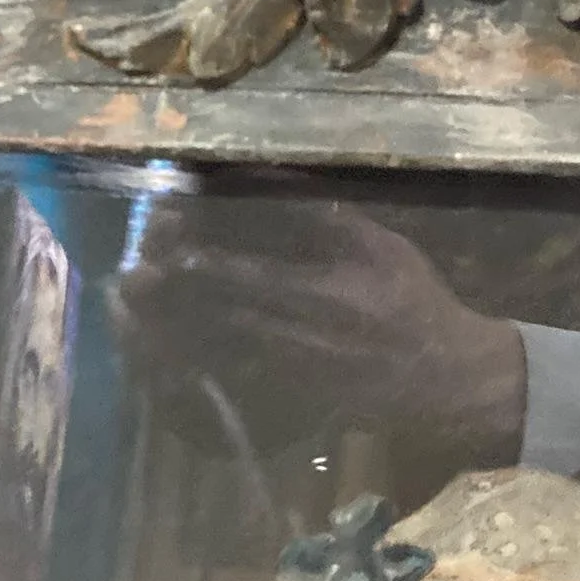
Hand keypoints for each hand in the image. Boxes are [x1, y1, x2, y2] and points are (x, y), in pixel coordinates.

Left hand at [111, 191, 527, 482]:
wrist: (444, 377)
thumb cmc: (414, 301)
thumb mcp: (382, 246)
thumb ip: (327, 218)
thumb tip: (271, 183)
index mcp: (328, 291)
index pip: (254, 275)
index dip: (207, 265)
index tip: (169, 250)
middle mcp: (306, 334)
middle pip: (227, 316)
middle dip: (180, 301)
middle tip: (135, 282)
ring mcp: (297, 371)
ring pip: (226, 351)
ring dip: (182, 334)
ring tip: (139, 318)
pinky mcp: (295, 398)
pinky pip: (242, 386)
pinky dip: (205, 371)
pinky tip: (172, 361)